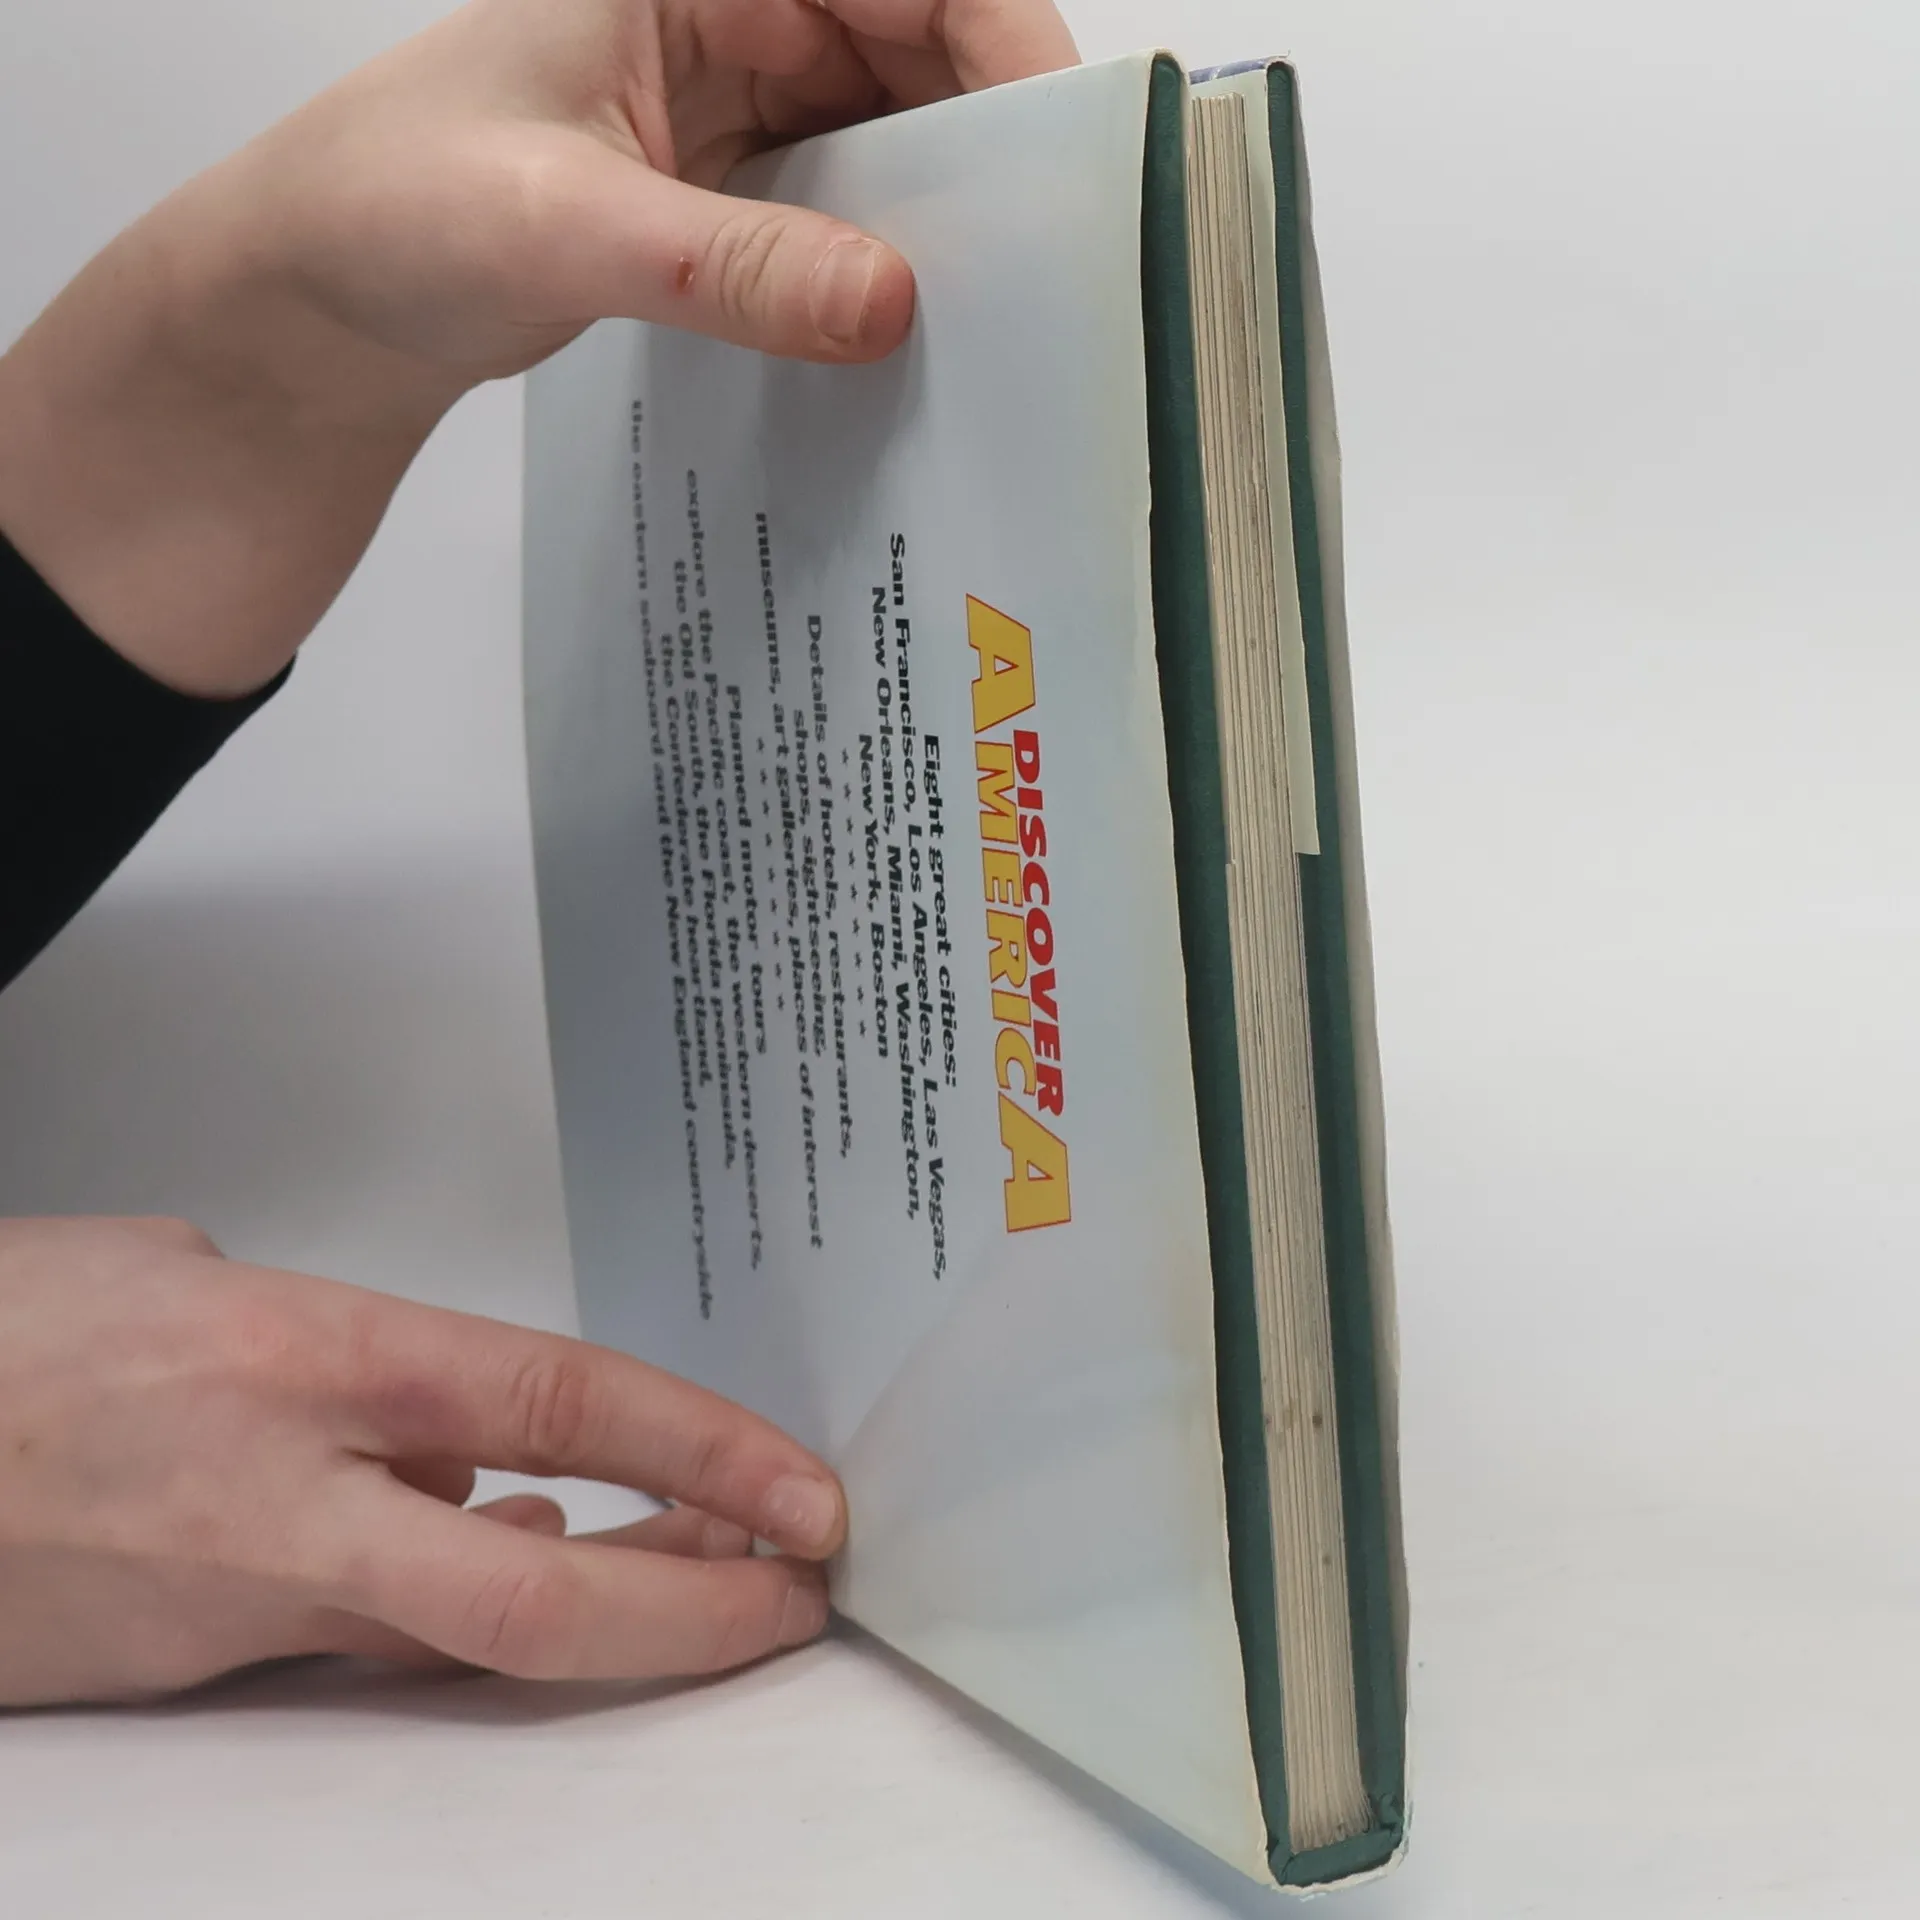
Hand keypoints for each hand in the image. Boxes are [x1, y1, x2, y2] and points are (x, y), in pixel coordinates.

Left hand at [0, 0, 1076, 697]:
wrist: (331, 289)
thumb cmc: (397, 204)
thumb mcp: (560, 226)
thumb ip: (724, 263)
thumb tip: (889, 304)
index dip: (999, 38)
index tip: (1059, 149)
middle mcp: (736, 8)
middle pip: (923, 45)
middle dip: (991, 142)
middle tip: (1047, 264)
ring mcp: (743, 94)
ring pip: (899, 128)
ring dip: (949, 211)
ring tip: (1000, 311)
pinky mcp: (741, 179)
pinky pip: (853, 202)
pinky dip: (892, 259)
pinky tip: (917, 330)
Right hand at [0, 1215, 846, 1705]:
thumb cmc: (2, 1334)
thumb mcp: (190, 1282)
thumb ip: (351, 1367)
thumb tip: (467, 1445)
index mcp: (301, 1359)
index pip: (558, 1401)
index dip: (702, 1453)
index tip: (801, 1496)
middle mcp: (282, 1502)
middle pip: (530, 1599)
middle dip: (688, 1615)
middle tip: (794, 1599)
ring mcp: (233, 1607)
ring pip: (459, 1635)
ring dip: (594, 1601)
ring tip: (699, 1567)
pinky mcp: (186, 1670)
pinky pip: (362, 1648)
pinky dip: (459, 1610)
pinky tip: (512, 1552)